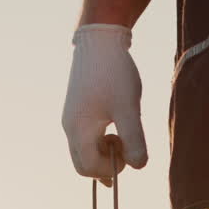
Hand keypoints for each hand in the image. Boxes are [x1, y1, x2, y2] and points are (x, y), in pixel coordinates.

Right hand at [61, 24, 147, 184]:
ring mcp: (71, 118)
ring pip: (84, 151)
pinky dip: (101, 140)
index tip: (129, 149)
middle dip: (106, 163)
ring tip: (123, 130)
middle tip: (126, 144)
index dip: (110, 169)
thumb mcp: (129, 108)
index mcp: (78, 129)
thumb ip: (134, 139)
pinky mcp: (76, 110)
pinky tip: (117, 122)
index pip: (88, 168)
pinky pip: (85, 137)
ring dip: (104, 151)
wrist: (100, 39)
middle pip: (83, 164)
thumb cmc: (114, 72)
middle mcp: (69, 127)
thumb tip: (138, 167)